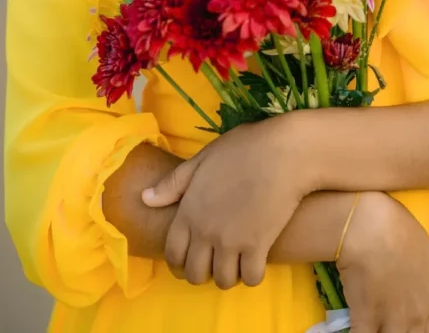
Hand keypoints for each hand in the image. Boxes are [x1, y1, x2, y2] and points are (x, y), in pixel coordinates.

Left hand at [142, 114, 306, 288]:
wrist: (283, 152)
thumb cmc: (243, 148)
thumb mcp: (203, 159)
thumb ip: (174, 183)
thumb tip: (145, 199)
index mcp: (189, 211)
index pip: (173, 254)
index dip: (179, 262)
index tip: (189, 259)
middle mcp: (206, 231)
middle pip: (195, 274)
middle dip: (203, 272)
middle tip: (215, 260)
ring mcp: (231, 241)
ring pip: (224, 280)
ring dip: (229, 274)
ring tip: (237, 261)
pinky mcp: (258, 246)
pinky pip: (251, 278)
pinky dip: (253, 274)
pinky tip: (256, 259)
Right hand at [338, 192, 428, 332]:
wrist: (371, 227)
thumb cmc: (398, 229)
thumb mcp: (422, 252)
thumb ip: (421, 280)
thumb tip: (414, 287)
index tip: (408, 328)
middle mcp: (414, 316)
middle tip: (389, 326)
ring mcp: (390, 321)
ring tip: (375, 326)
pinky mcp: (365, 320)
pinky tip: (355, 327)